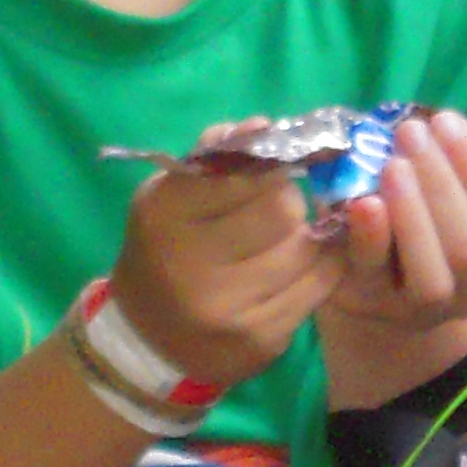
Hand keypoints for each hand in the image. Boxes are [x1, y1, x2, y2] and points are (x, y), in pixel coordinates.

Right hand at [108, 142, 340, 391]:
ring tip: (284, 239)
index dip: (268, 164)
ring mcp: (227, 310)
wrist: (147, 338)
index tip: (272, 164)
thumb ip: (215, 156)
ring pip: (306, 249)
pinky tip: (301, 265)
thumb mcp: (170, 194)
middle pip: (282, 210)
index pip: (245, 172)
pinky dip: (319, 268)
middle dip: (288, 201)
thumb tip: (264, 125)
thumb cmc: (165, 249)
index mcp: (163, 216)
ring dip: (304, 236)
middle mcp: (190, 266)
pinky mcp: (260, 341)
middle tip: (278, 206)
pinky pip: (317, 287)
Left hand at [324, 110, 466, 333]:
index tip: (446, 121)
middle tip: (411, 132)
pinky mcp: (376, 306)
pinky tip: (365, 202)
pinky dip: (372, 237)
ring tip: (393, 164)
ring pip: (433, 277)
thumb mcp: (456, 188)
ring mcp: (428, 309)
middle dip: (442, 183)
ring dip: (413, 213)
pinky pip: (376, 276)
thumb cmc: (429, 216)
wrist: (377, 277)